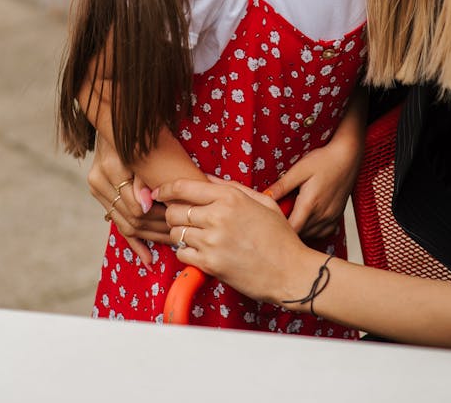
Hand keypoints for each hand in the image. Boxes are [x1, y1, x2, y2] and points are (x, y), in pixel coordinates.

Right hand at [87, 135, 170, 264]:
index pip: (136, 206)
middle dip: (159, 227)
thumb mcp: (146, 146)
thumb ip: (146, 175)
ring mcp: (97, 187)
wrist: (118, 116)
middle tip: (182, 233)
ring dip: (151, 235)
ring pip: (126, 224)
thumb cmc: (140, 129)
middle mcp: (99, 179)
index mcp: (111, 167)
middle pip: (132, 218)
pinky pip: (117, 223)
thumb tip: (145, 205)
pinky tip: (147, 258)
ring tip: (173, 242)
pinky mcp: (99, 193)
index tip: (180, 219)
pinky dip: (134, 243)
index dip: (159, 215)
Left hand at [155, 177, 320, 306]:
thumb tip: (206, 178)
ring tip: (195, 236)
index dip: (166, 188)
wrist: (290, 271)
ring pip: (176, 234)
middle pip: (174, 211)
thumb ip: (233, 187)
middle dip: (173, 214)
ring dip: (180, 235)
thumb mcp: (262, 202)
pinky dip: (186, 253)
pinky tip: (201, 251)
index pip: (184, 187)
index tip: (159, 192)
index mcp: (230, 197)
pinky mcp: (210, 264)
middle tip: (182, 219)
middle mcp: (218, 216)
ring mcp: (212, 241)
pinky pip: (182, 255)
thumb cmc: (279, 236)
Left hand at [265, 132, 363, 239]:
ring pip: (311, 235)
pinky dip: (313, 230)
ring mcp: (331, 217)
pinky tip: (307, 218)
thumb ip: (282, 185)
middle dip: (287, 229)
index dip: (279, 228)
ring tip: (291, 215)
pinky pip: (322, 232)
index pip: (291, 230)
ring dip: (300, 229)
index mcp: (309, 204)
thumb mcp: (299, 169)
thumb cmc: (323, 160)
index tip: (271, 221)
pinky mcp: (337, 217)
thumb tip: (264, 196)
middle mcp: (322, 215)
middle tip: (278, 216)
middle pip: (299, 234)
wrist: (347, 157)